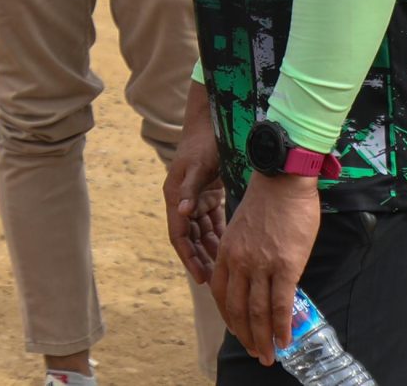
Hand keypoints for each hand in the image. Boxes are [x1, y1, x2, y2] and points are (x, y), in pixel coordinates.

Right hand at [163, 117, 225, 285]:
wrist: (210, 123)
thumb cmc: (202, 143)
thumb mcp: (197, 166)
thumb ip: (190, 189)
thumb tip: (182, 212)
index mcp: (174, 196)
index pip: (179, 235)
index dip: (188, 257)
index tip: (201, 277)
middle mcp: (182, 201)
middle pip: (190, 239)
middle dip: (200, 260)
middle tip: (214, 283)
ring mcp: (195, 199)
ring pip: (202, 233)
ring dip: (211, 251)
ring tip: (225, 272)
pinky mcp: (208, 196)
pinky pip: (213, 223)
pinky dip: (221, 237)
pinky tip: (232, 251)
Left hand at [209, 172, 321, 364]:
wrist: (282, 180)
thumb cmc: (267, 201)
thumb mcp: (243, 227)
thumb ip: (242, 251)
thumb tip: (253, 274)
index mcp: (226, 250)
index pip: (221, 293)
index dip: (229, 316)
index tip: (238, 331)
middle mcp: (239, 260)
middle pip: (237, 307)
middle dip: (245, 335)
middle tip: (254, 353)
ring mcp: (261, 264)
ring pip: (258, 311)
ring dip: (262, 338)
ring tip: (267, 356)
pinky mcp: (285, 265)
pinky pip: (281, 303)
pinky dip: (281, 326)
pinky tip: (284, 341)